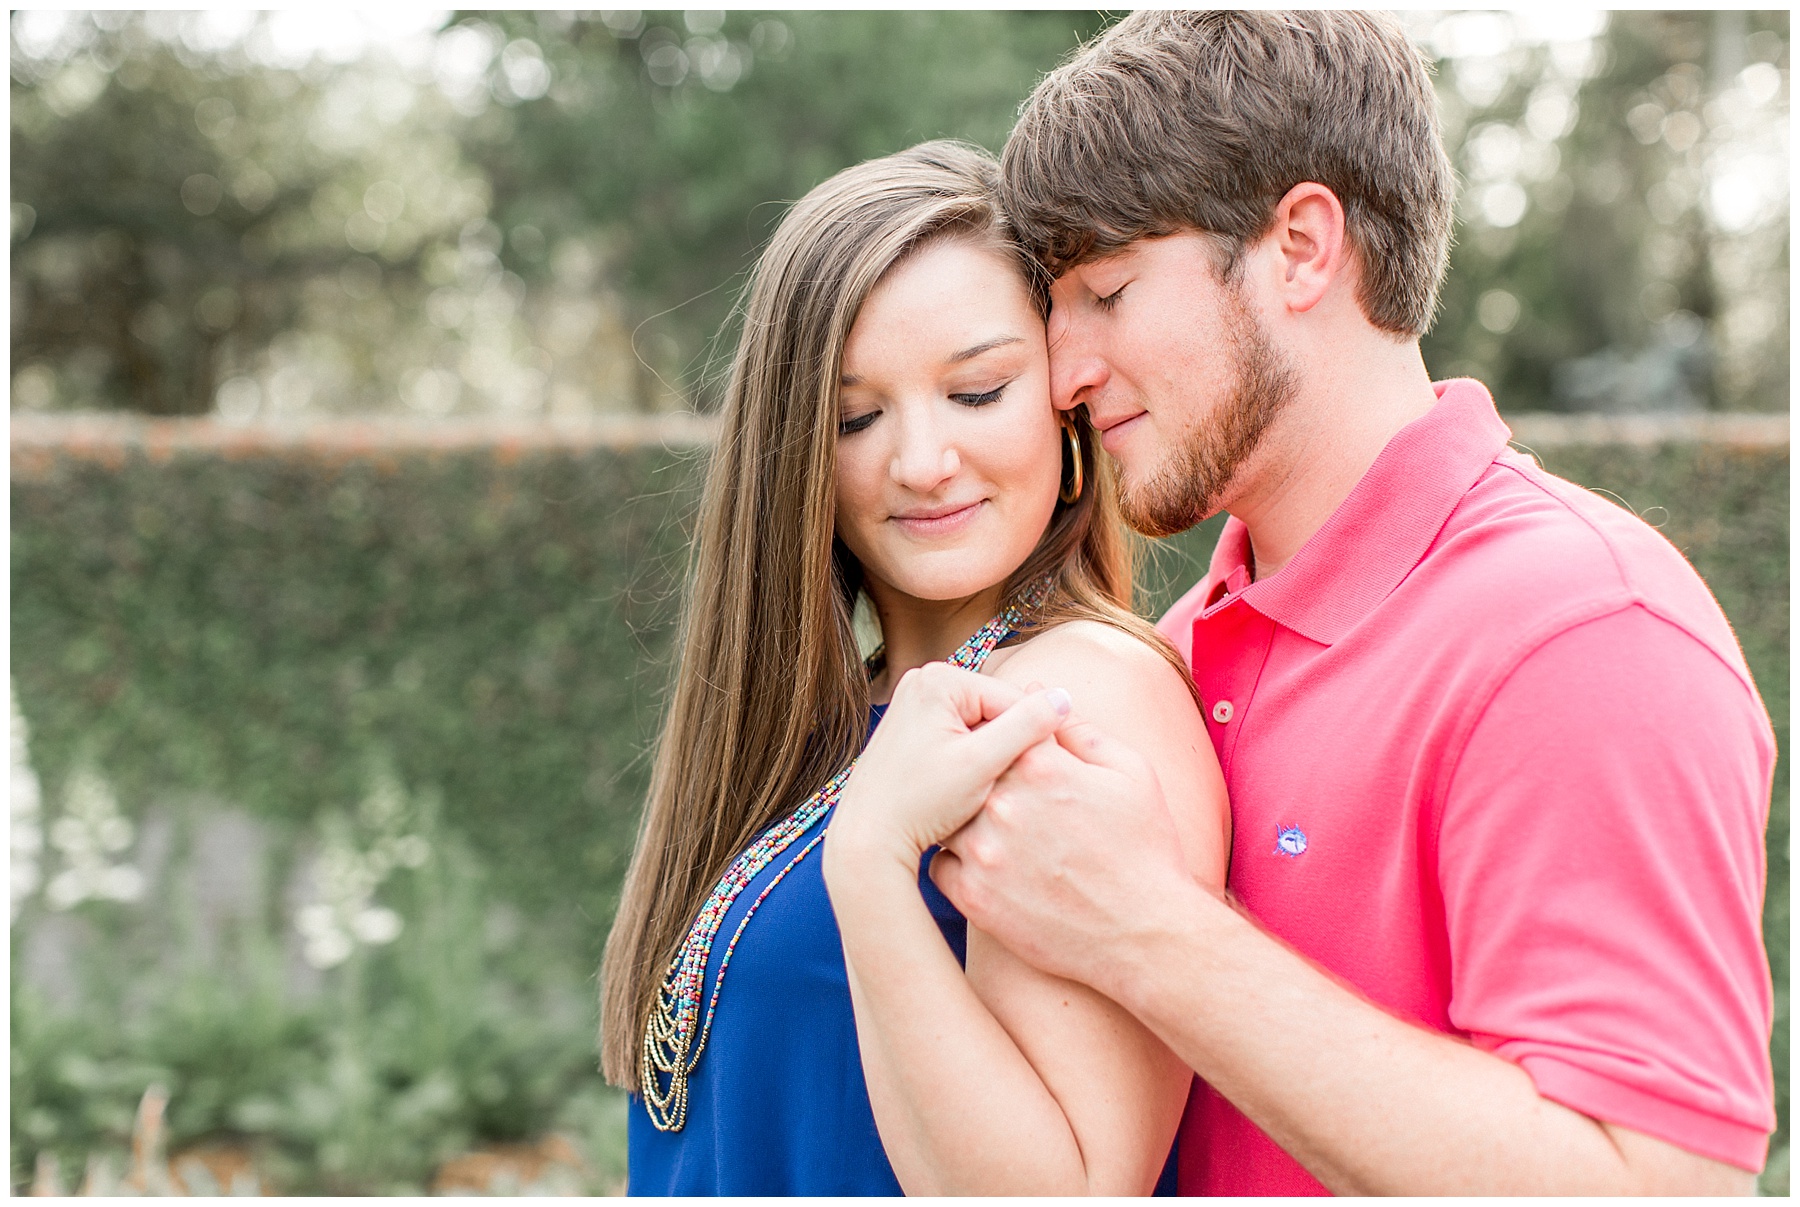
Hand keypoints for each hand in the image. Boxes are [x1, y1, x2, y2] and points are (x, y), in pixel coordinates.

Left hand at [827, 663, 1071, 875]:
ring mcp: (915, 706)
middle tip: (1013, 790)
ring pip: (982, 730)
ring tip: (991, 797)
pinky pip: (961, 742)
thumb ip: (1027, 726)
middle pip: (997, 713)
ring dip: (994, 761)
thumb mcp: (981, 764)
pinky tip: (969, 796)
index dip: (1034, 741)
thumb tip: (1063, 698)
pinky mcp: (913, 731)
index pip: (1013, 700)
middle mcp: (923, 681)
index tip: (1047, 776)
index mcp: (938, 678)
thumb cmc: (919, 803)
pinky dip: (973, 766)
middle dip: (1010, 750)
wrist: (868, 838)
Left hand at [931, 710, 1208, 993]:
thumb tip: (1041, 695)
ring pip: (950, 818)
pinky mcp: (974, 897)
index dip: (1004, 744)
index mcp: (1042, 766)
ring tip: (997, 835)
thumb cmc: (1146, 850)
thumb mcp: (1130, 775)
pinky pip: (942, 866)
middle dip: (980, 781)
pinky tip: (989, 868)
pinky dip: (958, 863)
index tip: (1015, 761)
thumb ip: (1081, 731)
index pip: (999, 730)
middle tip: (1005, 801)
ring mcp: (984, 853)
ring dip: (965, 820)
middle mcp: (1004, 805)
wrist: (1146, 936)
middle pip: (969, 772)